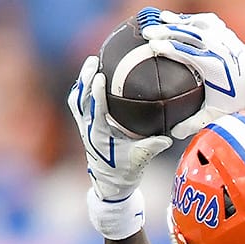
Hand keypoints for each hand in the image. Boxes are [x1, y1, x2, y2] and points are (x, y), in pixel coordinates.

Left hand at [68, 54, 172, 203]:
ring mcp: (83, 126)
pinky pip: (78, 104)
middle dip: (85, 79)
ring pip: (76, 100)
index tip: (100, 75)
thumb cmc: (126, 171)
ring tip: (91, 62)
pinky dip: (82, 89)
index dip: (96, 92)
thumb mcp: (140, 159)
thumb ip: (152, 147)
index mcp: (99, 135)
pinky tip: (91, 76)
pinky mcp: (84, 125)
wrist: (110, 183)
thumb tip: (168, 137)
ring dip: (81, 81)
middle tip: (93, 60)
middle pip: (80, 100)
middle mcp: (88, 129)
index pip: (95, 110)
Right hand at [139, 9, 244, 137]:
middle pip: (187, 33)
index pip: (184, 51)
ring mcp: (223, 38)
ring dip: (178, 21)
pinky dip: (194, 19)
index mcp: (212, 65)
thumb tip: (173, 132)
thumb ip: (193, 123)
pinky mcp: (228, 33)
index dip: (166, 47)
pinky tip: (184, 20)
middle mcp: (218, 47)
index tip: (152, 46)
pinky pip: (208, 21)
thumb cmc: (239, 100)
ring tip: (162, 18)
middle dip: (165, 30)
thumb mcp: (216, 114)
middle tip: (148, 31)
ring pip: (197, 24)